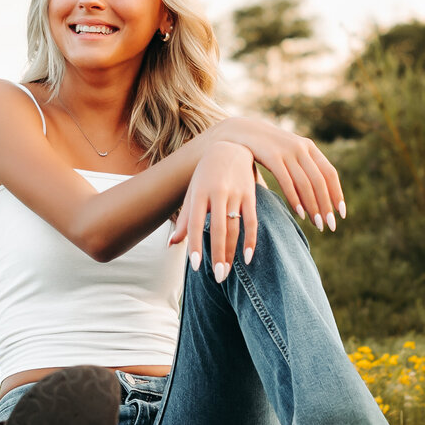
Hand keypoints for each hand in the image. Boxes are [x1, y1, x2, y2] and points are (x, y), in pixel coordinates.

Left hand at [169, 141, 256, 278]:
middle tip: (217, 277)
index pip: (196, 223)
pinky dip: (251, 240)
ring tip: (226, 272)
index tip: (195, 266)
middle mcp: (217, 193)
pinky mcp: (250, 195)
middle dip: (218, 255)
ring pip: (235, 228)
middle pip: (218, 229)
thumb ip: (184, 220)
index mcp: (199, 193)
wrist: (230, 147)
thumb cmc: (205, 176)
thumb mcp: (192, 193)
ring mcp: (235, 194)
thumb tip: (172, 245)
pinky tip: (247, 257)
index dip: (195, 244)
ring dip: (231, 253)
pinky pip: (252, 221)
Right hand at [215, 117, 344, 231]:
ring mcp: (286, 151)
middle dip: (326, 205)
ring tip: (317, 224)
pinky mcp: (271, 156)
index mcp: (309, 147)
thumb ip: (303, 168)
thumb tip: (318, 197)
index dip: (337, 193)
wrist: (242, 130)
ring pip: (305, 183)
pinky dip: (295, 198)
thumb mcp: (290, 152)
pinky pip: (287, 181)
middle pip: (319, 181)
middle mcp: (301, 148)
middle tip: (330, 226)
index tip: (341, 213)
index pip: (330, 173)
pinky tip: (299, 213)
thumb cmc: (268, 148)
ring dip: (313, 206)